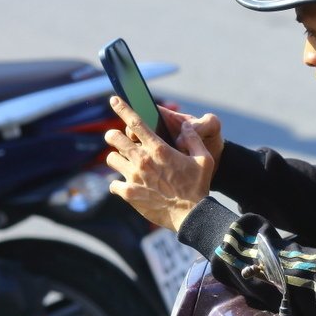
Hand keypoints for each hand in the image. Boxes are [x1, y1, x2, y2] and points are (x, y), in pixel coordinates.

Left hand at [104, 96, 214, 230]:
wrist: (191, 215)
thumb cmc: (199, 187)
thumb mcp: (204, 159)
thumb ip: (194, 139)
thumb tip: (185, 127)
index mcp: (159, 149)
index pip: (135, 122)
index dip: (122, 108)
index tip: (114, 99)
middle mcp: (142, 160)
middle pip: (114, 137)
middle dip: (114, 135)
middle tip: (118, 139)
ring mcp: (133, 177)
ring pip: (111, 159)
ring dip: (117, 158)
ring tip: (124, 163)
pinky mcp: (129, 194)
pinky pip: (112, 183)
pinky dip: (118, 184)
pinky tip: (127, 185)